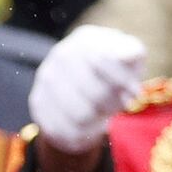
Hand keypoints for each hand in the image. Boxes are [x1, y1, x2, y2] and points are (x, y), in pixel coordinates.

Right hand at [26, 22, 153, 151]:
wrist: (83, 90)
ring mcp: (46, 78)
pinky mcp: (37, 102)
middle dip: (112, 104)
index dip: (121, 83)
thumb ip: (132, 53)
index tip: (134, 93)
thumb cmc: (114, 74)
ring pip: (79, 115)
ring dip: (98, 119)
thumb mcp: (130, 61)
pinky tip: (87, 124)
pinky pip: (63, 129)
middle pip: (94, 94)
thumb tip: (126, 56)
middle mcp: (61, 54)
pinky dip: (80, 132)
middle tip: (120, 105)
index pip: (103, 62)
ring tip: (102, 112)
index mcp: (86, 39)